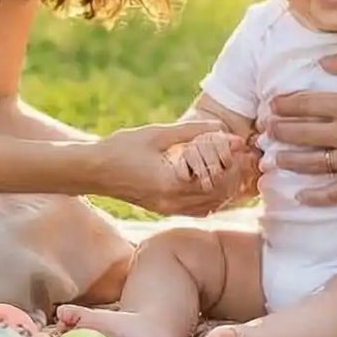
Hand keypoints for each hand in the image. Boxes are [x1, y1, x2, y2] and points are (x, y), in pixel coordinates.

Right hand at [95, 119, 252, 215]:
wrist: (93, 171)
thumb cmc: (122, 148)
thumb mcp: (156, 134)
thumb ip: (190, 131)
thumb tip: (220, 127)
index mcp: (172, 183)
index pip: (216, 178)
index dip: (232, 162)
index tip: (240, 146)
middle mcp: (172, 202)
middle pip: (218, 195)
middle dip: (234, 175)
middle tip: (243, 155)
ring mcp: (168, 209)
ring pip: (210, 205)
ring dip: (225, 186)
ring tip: (233, 165)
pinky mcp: (165, 209)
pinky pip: (197, 208)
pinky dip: (211, 196)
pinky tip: (215, 179)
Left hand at [262, 48, 336, 203]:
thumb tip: (322, 62)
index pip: (304, 105)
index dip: (283, 105)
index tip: (271, 106)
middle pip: (301, 135)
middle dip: (279, 132)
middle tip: (266, 131)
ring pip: (313, 164)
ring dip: (290, 161)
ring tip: (275, 159)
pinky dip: (317, 197)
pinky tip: (302, 196)